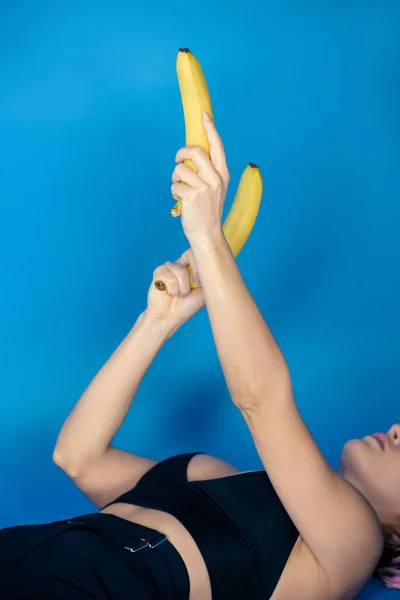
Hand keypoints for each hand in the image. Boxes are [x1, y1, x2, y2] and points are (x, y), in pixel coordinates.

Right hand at [146, 248, 204, 327]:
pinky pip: (168, 276)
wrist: (171, 317)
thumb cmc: (188, 306)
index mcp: (193, 266)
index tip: (199, 283)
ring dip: (182, 287)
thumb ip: (209, 276)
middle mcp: (181, 263)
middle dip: (193, 273)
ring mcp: (169, 266)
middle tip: (192, 287)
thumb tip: (210, 265)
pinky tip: (170, 293)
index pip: (199, 252)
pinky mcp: (158, 272)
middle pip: (189, 254)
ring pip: (179, 269)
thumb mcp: (205, 291)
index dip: (200, 266)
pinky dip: (172, 289)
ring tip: (179, 295)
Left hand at [171, 113, 229, 244]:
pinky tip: (181, 201)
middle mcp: (215, 179)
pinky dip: (174, 192)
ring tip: (182, 190)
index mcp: (223, 174)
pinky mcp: (191, 197)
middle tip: (178, 160)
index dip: (210, 129)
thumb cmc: (208, 209)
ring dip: (176, 179)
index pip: (217, 146)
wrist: (207, 233)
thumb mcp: (214, 188)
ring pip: (180, 169)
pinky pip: (174, 185)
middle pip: (194, 151)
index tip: (203, 115)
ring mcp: (204, 188)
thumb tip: (190, 153)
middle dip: (181, 153)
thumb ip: (207, 171)